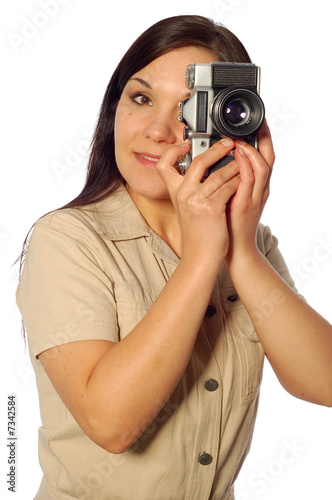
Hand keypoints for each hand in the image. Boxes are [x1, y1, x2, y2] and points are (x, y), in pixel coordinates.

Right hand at [156, 138, 239, 265]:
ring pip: (219, 173)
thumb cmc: (197, 233)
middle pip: (199, 161)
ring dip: (234, 166)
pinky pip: (228, 187)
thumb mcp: (186, 209)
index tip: (186, 145)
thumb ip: (190, 190)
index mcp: (176, 193)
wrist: (200, 256)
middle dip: (217, 149)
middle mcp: (184, 194)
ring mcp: (197, 201)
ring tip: (242, 162)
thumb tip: (202, 170)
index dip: (173, 151)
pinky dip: (238, 181)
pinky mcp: (212, 208)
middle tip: (228, 143)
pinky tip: (243, 181)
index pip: (164, 164)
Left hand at [225, 120, 274, 264]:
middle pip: (269, 158)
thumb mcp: (231, 197)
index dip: (263, 140)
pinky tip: (238, 156)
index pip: (264, 158)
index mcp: (256, 187)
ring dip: (253, 150)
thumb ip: (230, 181)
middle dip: (265, 139)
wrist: (234, 248)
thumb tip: (219, 165)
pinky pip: (249, 181)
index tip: (259, 125)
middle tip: (259, 123)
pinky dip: (245, 166)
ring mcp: (254, 197)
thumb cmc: (230, 223)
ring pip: (262, 167)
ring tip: (242, 139)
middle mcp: (259, 190)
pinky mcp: (245, 204)